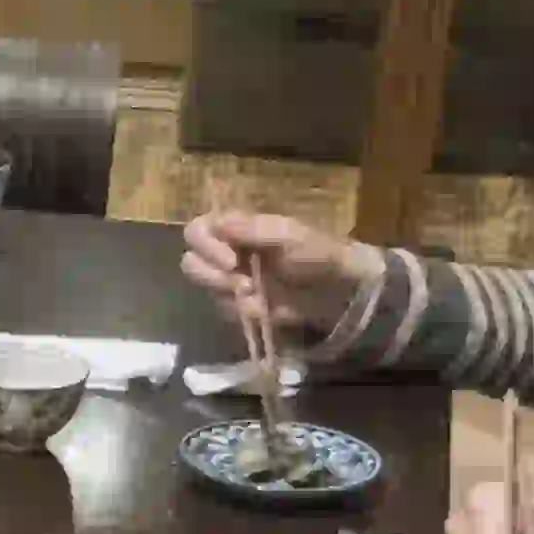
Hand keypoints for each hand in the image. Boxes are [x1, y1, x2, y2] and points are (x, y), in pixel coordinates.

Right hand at [175, 210, 375, 340]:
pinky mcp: (241, 306)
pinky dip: (242, 311)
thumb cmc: (317, 253)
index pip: (197, 231)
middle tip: (242, 283)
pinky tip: (263, 309)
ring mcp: (233, 280)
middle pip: (191, 261)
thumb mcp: (288, 234)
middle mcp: (228, 252)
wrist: (341, 290)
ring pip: (206, 288)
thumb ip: (251, 228)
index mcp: (237, 229)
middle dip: (212, 275)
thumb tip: (215, 222)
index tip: (230, 260)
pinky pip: (225, 310)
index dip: (205, 245)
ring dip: (227, 293)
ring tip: (255, 296)